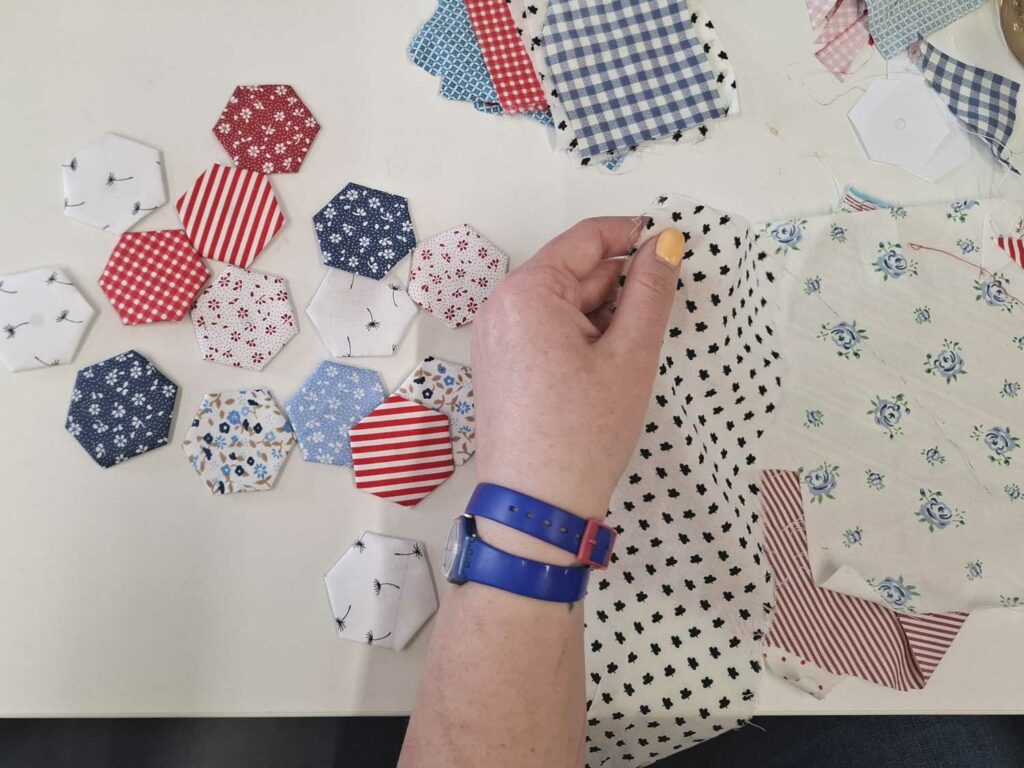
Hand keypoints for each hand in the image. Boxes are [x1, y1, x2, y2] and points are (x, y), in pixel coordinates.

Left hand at [472, 217, 683, 561]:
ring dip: (604, 314)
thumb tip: (667, 243)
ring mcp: (495, 336)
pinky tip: (606, 367)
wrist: (536, 508)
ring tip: (631, 355)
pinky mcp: (500, 363)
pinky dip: (581, 335)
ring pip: (563, 302)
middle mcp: (500, 305)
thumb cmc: (584, 433)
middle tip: (661, 317)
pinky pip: (546, 328)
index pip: (586, 238)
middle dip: (621, 285)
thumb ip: (651, 291)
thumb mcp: (630, 355)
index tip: (674, 245)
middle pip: (574, 271)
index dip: (633, 234)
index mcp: (526, 292)